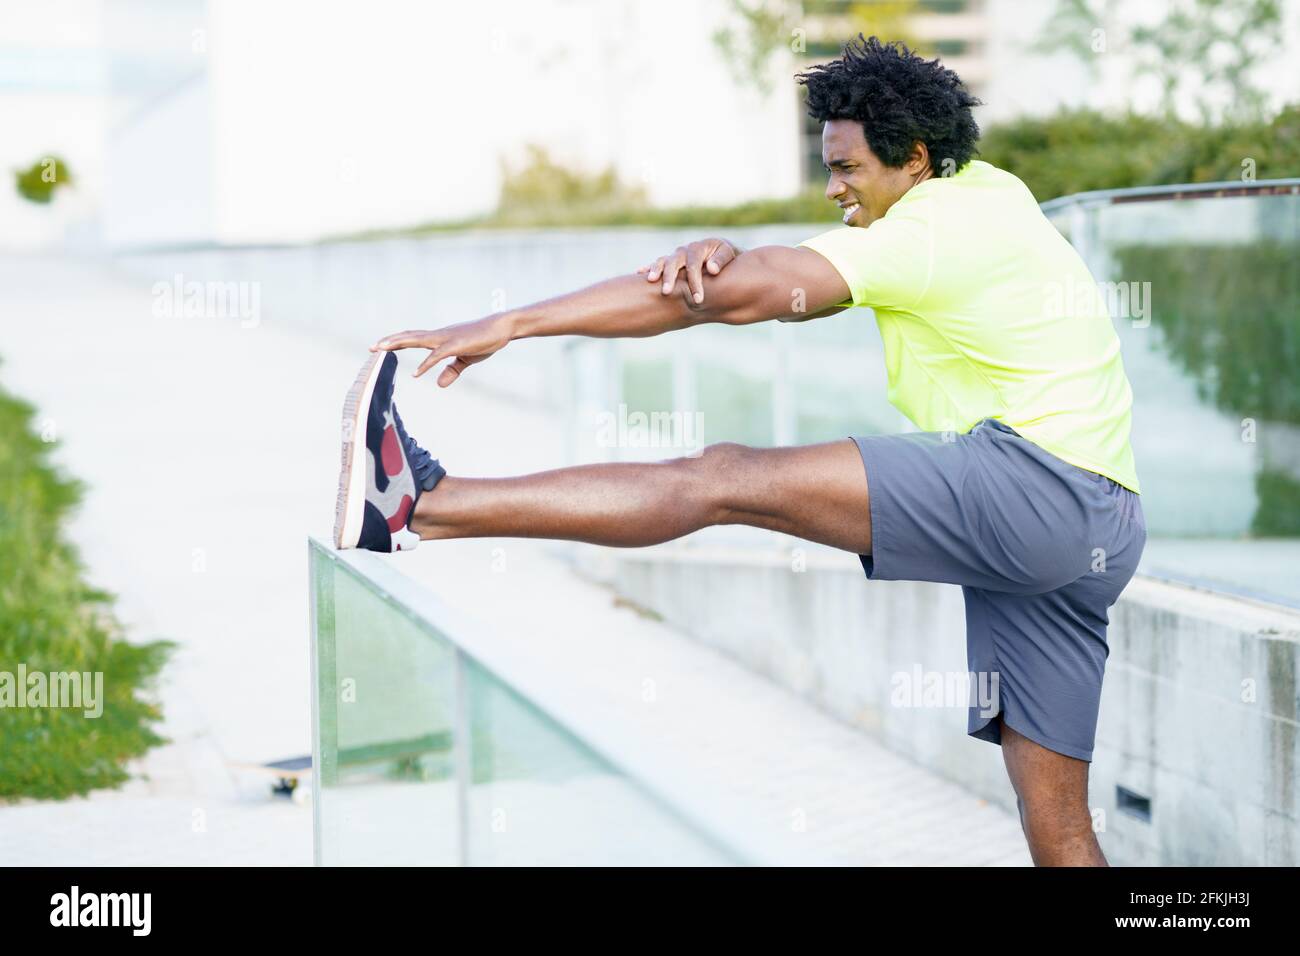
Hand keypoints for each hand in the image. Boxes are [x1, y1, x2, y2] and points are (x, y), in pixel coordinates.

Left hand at [370, 313, 513, 386]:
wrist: (502, 327)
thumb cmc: (484, 340)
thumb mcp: (466, 359)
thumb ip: (451, 371)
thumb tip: (439, 384)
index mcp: (440, 339)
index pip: (413, 338)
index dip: (396, 342)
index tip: (380, 347)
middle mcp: (439, 336)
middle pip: (409, 337)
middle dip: (389, 342)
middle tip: (370, 348)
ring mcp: (446, 339)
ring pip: (417, 340)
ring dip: (398, 344)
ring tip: (381, 349)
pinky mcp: (456, 345)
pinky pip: (437, 356)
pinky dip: (426, 364)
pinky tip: (416, 373)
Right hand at [636, 237, 740, 304]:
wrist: (720, 252)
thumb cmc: (726, 256)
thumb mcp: (728, 254)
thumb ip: (721, 260)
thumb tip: (712, 269)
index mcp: (698, 248)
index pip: (694, 266)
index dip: (695, 283)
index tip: (698, 300)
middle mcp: (684, 251)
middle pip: (673, 262)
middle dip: (669, 277)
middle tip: (666, 292)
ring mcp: (675, 256)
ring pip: (663, 262)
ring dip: (656, 271)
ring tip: (650, 281)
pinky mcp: (670, 262)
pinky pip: (657, 264)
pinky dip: (648, 268)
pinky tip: (639, 273)